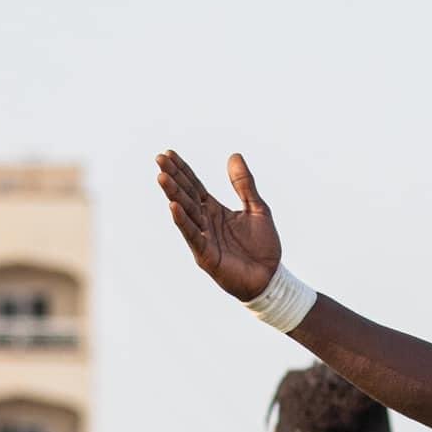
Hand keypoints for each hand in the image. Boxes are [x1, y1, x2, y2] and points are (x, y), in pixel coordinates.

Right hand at [156, 150, 282, 302]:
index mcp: (214, 210)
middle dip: (173, 178)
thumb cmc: (264, 247)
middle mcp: (205, 222)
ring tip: (162, 177)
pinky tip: (173, 206)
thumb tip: (235, 155)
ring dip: (174, 195)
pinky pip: (193, 236)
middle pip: (186, 195)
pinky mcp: (206, 255)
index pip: (194, 186)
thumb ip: (244, 185)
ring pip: (186, 213)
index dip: (182, 170)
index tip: (168, 153)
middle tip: (160, 159)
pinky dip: (183, 222)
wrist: (271, 278)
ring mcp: (204, 238)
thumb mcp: (257, 209)